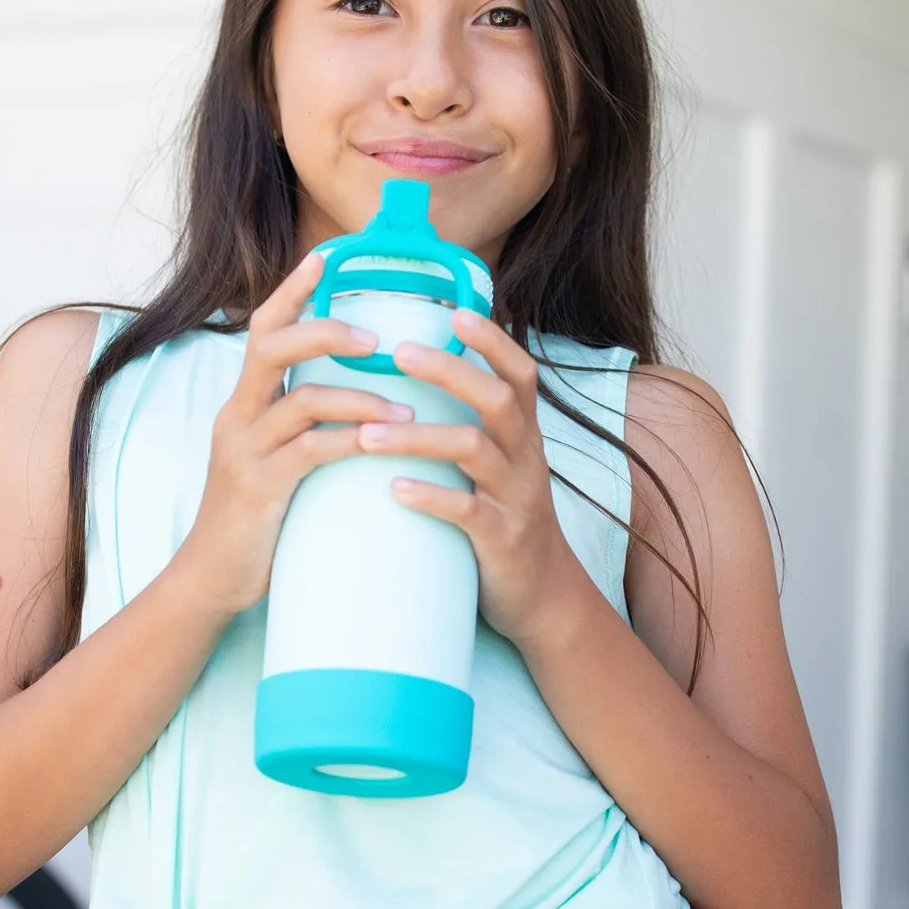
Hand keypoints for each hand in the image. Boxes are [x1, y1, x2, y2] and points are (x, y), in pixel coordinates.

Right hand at [172, 251, 399, 619]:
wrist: (213, 580)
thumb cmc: (260, 518)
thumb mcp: (278, 459)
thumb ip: (308, 426)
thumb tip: (363, 401)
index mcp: (246, 402)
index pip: (264, 329)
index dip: (294, 291)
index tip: (327, 257)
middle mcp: (238, 415)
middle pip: (270, 345)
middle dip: (323, 328)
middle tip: (375, 336)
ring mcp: (246, 450)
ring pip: (300, 398)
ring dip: (358, 394)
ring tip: (405, 403)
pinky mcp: (259, 487)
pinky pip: (310, 450)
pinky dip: (352, 440)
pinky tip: (385, 442)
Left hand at [364, 308, 583, 640]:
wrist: (541, 594)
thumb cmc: (504, 518)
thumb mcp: (500, 464)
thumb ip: (472, 423)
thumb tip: (422, 373)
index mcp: (524, 435)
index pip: (519, 373)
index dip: (492, 341)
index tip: (455, 314)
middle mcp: (526, 458)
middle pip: (498, 399)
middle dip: (451, 372)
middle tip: (400, 353)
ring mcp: (517, 498)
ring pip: (474, 450)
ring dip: (419, 436)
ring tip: (367, 433)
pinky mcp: (503, 539)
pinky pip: (468, 512)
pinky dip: (432, 497)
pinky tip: (394, 490)